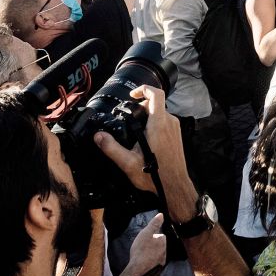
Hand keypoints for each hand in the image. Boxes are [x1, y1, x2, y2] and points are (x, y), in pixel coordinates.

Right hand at [94, 85, 189, 200]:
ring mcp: (175, 129)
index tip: (132, 95)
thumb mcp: (128, 163)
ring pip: (160, 113)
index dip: (144, 89)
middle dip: (141, 107)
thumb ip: (111, 148)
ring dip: (148, 116)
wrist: (175, 186)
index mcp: (159, 125)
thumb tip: (98, 136)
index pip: (156, 95)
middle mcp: (170, 123)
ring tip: (135, 131)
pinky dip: (154, 124)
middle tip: (129, 118)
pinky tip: (146, 140)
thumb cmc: (155, 175)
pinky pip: (165, 122)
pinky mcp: (177, 136)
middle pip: (156, 104)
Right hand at [122, 212, 167, 275]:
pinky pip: (155, 262)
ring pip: (158, 253)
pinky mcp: (158, 268)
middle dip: (153, 245)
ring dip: (152, 253)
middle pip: (159, 245)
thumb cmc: (141, 250)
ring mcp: (162, 259)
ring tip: (143, 255)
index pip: (159, 235)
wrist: (138, 269)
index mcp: (163, 240)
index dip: (151, 237)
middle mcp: (165, 250)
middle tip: (143, 247)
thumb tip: (161, 215)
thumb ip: (154, 224)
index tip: (145, 240)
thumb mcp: (146, 233)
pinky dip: (151, 261)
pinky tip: (145, 262)